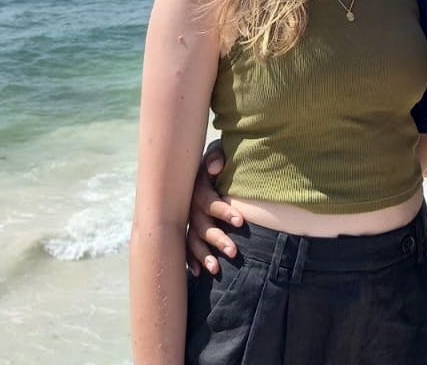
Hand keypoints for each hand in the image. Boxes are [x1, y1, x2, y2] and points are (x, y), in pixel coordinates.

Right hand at [185, 140, 242, 274]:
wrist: (195, 169)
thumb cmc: (213, 162)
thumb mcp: (215, 154)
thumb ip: (216, 157)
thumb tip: (216, 167)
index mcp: (198, 189)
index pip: (209, 202)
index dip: (224, 212)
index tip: (241, 221)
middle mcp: (190, 207)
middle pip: (202, 226)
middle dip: (217, 239)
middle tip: (234, 252)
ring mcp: (187, 221)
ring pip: (193, 240)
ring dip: (204, 255)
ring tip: (216, 269)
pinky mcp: (185, 230)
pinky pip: (184, 247)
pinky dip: (190, 260)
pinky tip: (198, 273)